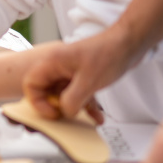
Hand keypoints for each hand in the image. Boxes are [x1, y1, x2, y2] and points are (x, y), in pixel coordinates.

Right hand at [21, 27, 135, 120]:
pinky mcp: (82, 77)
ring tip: (85, 118)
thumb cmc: (109, 53)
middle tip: (67, 117)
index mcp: (53, 62)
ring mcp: (70, 72)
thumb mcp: (89, 81)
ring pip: (63, 96)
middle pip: (46, 92)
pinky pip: (78, 95)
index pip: (31, 85)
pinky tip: (97, 116)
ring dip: (74, 109)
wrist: (130, 43)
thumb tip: (65, 112)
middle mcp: (58, 66)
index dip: (38, 103)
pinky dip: (86, 106)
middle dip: (56, 107)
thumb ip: (72, 100)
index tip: (53, 113)